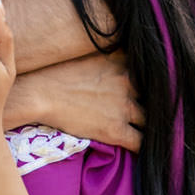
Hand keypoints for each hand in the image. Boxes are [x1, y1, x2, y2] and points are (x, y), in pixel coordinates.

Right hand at [10, 53, 143, 150]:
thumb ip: (110, 52)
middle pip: (155, 96)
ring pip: (151, 120)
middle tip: (154, 112)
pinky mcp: (116, 130)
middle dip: (155, 105)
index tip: (155, 90)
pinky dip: (144, 147)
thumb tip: (119, 44)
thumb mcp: (88, 53)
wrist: (40, 93)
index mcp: (122, 62)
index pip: (150, 74)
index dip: (153, 84)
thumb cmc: (57, 72)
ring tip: (153, 133)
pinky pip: (140, 143)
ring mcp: (123, 107)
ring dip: (152, 127)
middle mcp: (128, 82)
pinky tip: (145, 150)